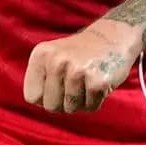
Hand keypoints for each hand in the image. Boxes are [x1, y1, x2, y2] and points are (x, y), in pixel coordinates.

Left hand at [24, 18, 144, 113]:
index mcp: (41, 54)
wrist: (113, 36)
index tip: (58, 86)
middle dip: (63, 102)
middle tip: (75, 85)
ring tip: (87, 82)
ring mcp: (77, 71)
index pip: (32, 97)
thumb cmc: (80, 54)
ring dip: (81, 102)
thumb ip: (40, 78)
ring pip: (71, 108)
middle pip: (50, 106)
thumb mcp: (52, 56)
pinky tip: (98, 84)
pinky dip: (95, 101)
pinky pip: (90, 107)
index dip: (46, 98)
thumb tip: (38, 103)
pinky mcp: (97, 81)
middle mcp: (56, 61)